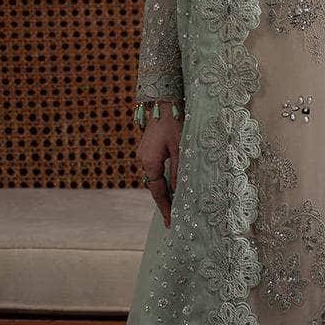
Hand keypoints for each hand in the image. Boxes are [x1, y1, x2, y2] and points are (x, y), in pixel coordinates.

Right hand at [138, 102, 182, 226]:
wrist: (164, 102)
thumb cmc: (175, 123)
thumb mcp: (181, 149)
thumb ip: (180, 172)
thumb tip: (178, 193)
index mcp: (150, 162)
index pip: (158, 192)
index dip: (165, 208)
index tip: (170, 222)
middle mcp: (143, 159)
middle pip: (153, 186)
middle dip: (163, 201)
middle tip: (173, 217)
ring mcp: (143, 153)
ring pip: (154, 177)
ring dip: (163, 190)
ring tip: (174, 204)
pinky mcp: (147, 148)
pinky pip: (154, 168)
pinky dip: (162, 178)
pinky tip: (171, 183)